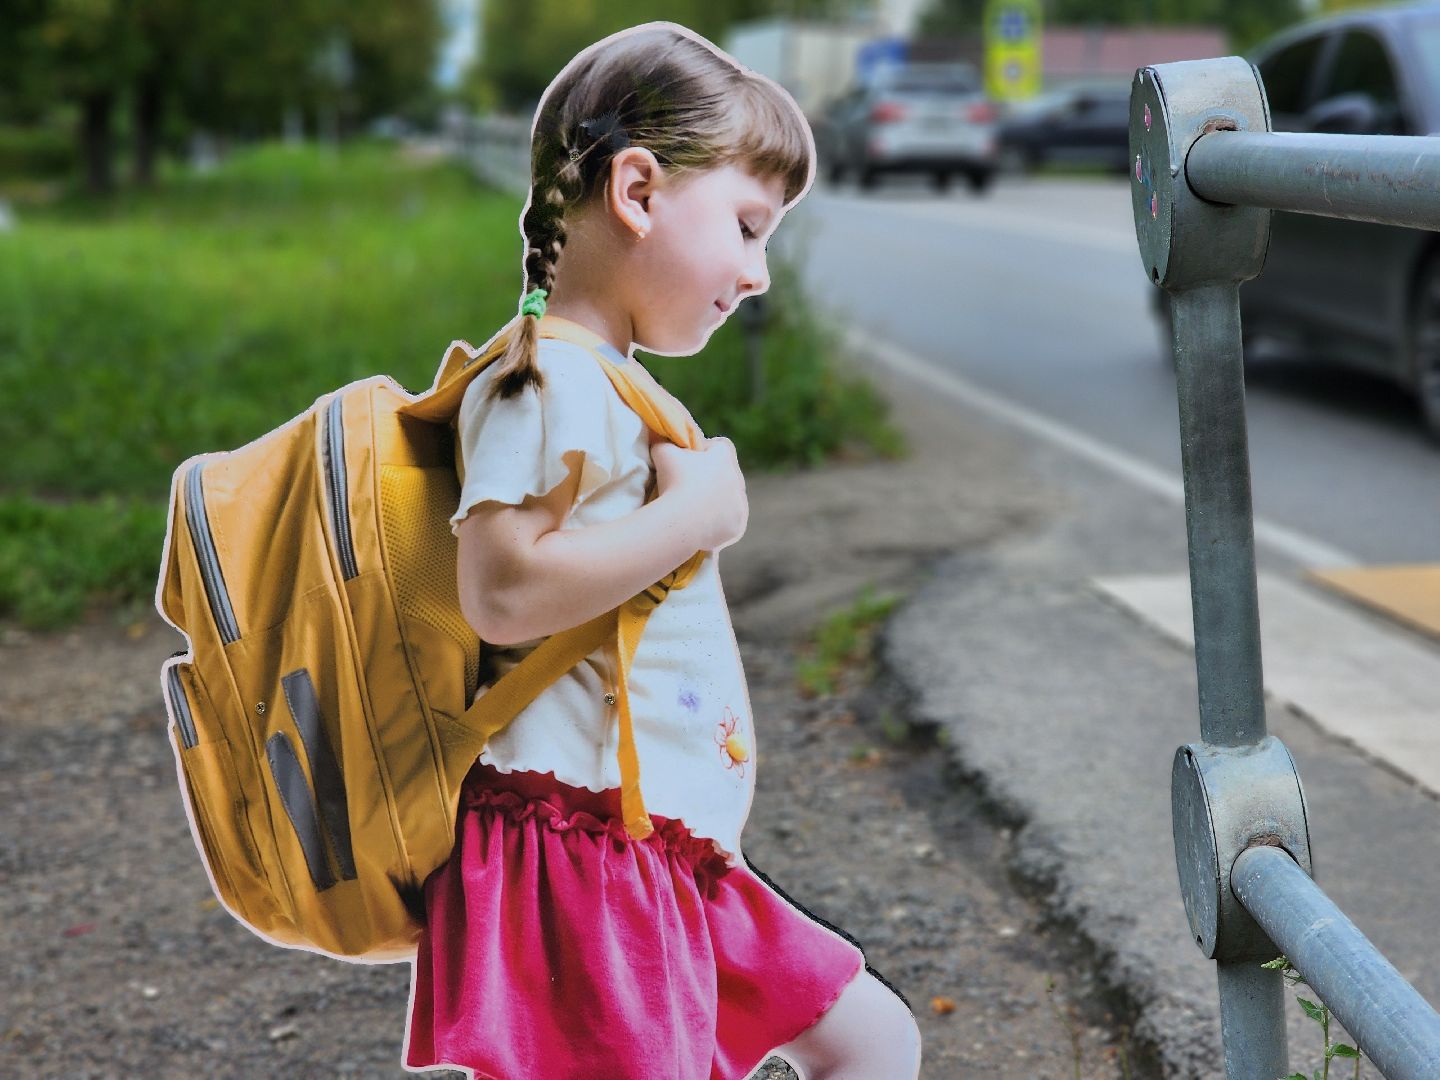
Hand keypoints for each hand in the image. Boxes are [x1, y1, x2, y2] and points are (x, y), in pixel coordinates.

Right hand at [650, 435, 747, 552]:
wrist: (682, 522)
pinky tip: (705, 524)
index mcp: (724, 457)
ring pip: (732, 498)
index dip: (706, 449)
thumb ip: (663, 441)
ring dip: (719, 500)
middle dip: (712, 477)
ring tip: (697, 507)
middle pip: (727, 473)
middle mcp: (737, 478)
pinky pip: (732, 521)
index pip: (721, 445)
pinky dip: (720, 522)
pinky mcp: (738, 525)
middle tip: (690, 486)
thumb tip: (657, 434)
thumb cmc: (673, 482)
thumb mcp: (662, 452)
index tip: (690, 458)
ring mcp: (740, 504)